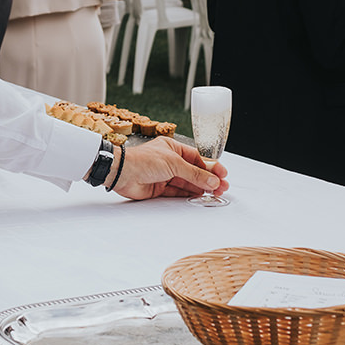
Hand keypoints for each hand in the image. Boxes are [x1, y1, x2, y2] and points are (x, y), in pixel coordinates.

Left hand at [112, 136, 227, 199]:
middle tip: (222, 187)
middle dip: (208, 179)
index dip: (210, 166)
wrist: (122, 173)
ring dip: (200, 187)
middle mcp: (168, 161)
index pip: (196, 157)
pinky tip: (199, 196)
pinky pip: (177, 192)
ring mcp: (164, 175)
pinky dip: (189, 195)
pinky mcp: (159, 188)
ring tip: (214, 193)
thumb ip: (194, 173)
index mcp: (172, 148)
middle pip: (193, 171)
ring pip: (187, 183)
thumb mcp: (174, 164)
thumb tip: (212, 179)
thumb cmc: (142, 160)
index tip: (222, 174)